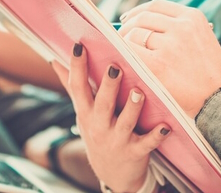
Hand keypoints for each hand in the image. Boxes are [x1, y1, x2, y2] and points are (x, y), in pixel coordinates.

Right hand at [52, 45, 169, 191]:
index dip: (77, 67)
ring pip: (125, 122)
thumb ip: (72, 86)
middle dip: (108, 86)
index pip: (78, 87)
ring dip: (133, 108)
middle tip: (115, 67)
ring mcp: (117, 140)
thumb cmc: (97, 132)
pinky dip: (156, 136)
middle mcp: (99, 126)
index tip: (78, 46)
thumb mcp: (82, 112)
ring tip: (139, 92)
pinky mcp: (135, 152)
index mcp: (86, 112)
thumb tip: (55, 60)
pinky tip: (165, 127)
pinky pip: (146, 144)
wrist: (111, 173)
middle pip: (102, 104)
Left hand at [119, 0, 220, 117]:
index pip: (156, 6)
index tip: (127, 19)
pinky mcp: (158, 64)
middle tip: (120, 40)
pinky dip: (124, 56)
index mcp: (193, 17)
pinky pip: (131, 52)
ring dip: (125, 44)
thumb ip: (178, 29)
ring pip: (135, 35)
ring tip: (124, 54)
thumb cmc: (210, 75)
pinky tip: (123, 63)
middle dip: (127, 28)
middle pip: (142, 19)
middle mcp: (182, 27)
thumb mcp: (202, 40)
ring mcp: (170, 45)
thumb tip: (142, 25)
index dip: (137, 11)